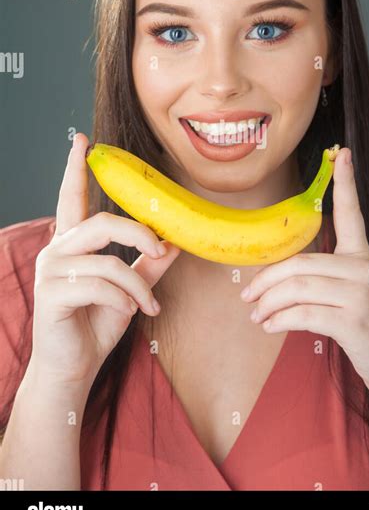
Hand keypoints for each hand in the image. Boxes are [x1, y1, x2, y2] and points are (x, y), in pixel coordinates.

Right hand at [30, 133, 180, 385]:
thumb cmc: (96, 324)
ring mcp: (51, 272)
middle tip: (162, 250)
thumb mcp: (129, 290)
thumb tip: (176, 242)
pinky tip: (131, 311)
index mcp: (73, 244)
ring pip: (107, 260)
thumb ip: (148, 265)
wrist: (73, 368)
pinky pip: (99, 285)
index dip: (75, 169)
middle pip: (102, 223)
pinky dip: (123, 298)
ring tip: (149, 304)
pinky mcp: (50, 294)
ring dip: (137, 284)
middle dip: (138, 233)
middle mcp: (57, 251)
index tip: (82, 141)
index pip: (71, 198)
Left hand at [240, 147, 368, 408]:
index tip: (342, 153)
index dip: (346, 182)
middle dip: (266, 280)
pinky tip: (269, 327)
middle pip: (299, 264)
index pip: (352, 213)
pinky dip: (279, 321)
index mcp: (363, 256)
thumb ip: (323, 280)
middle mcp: (363, 268)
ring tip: (256, 315)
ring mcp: (360, 293)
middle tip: (247, 296)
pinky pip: (302, 314)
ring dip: (267, 303)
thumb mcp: (353, 295)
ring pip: (296, 288)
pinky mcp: (353, 320)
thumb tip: (273, 284)